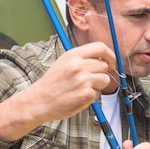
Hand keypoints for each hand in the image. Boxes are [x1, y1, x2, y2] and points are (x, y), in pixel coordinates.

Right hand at [0, 42, 114, 142]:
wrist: (39, 101)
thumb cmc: (52, 83)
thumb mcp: (64, 62)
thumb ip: (82, 58)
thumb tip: (102, 58)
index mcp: (73, 55)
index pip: (100, 47)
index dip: (110, 55)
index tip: (110, 62)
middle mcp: (79, 65)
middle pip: (104, 65)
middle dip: (101, 73)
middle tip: (89, 80)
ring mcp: (83, 80)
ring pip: (105, 80)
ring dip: (97, 86)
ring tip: (82, 88)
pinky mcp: (86, 94)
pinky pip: (98, 94)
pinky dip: (91, 97)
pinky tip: (78, 96)